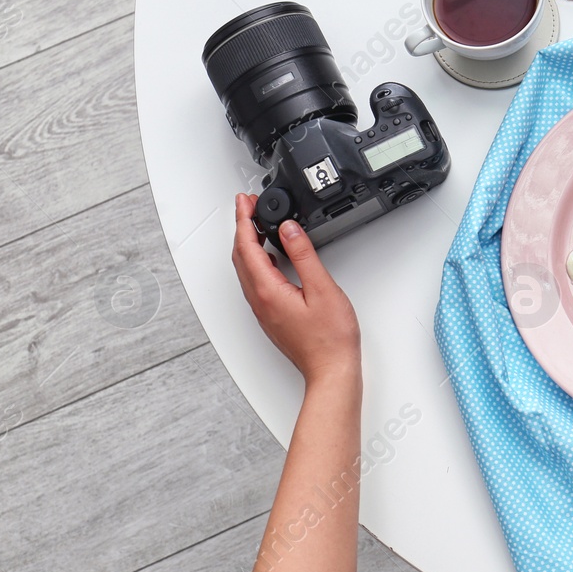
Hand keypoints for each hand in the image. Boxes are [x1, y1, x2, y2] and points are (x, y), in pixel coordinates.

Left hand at [231, 194, 360, 385]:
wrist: (331, 370)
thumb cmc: (330, 338)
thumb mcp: (322, 288)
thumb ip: (303, 255)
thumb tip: (289, 229)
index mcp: (268, 292)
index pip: (247, 248)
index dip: (243, 220)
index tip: (244, 201)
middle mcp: (260, 301)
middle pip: (241, 257)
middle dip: (242, 228)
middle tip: (249, 206)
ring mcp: (264, 310)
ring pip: (246, 269)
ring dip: (248, 244)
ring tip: (258, 224)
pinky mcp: (271, 315)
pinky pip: (256, 282)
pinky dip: (257, 261)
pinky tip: (271, 256)